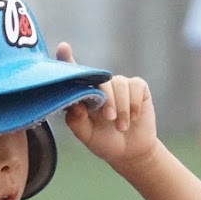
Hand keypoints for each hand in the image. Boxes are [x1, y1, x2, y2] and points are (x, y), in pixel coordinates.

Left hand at [57, 42, 159, 170]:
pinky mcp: (138, 87)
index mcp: (84, 94)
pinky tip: (134, 118)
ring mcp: (120, 85)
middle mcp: (102, 85)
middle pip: (102, 80)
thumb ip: (77, 122)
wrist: (131, 151)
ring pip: (120, 84)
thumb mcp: (87, 136)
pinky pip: (136, 86)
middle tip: (109, 119)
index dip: (67, 59)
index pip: (74, 73)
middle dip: (107, 100)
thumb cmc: (105, 142)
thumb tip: (76, 105)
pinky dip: (134, 105)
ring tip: (121, 127)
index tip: (63, 48)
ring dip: (121, 108)